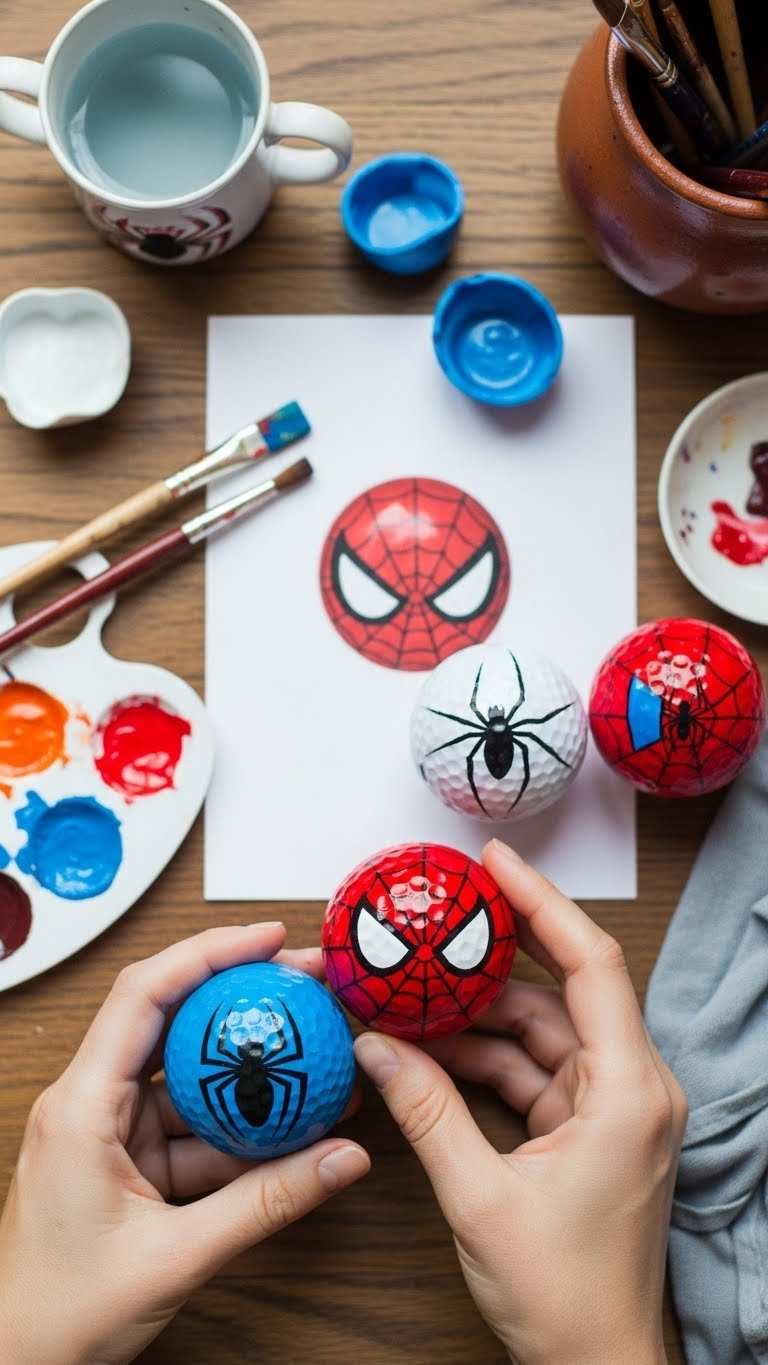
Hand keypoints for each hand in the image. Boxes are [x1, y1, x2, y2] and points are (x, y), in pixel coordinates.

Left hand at [0, 923, 368, 1364]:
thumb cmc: (58, 1316)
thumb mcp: (175, 1257)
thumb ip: (266, 1204)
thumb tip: (342, 1160)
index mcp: (80, 1107)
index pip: (144, 995)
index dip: (208, 952)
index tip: (267, 938)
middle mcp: (90, 1104)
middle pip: (170, 1018)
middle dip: (240, 994)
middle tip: (305, 982)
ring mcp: (109, 1133)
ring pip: (189, 1077)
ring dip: (249, 1069)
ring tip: (314, 1054)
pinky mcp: (127, 1163)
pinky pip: (193, 1126)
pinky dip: (240, 1125)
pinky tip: (293, 1125)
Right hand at [353, 840, 686, 1364]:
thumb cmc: (565, 1297)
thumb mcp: (480, 1199)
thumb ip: (425, 1114)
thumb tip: (376, 1048)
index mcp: (628, 1092)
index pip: (591, 965)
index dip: (543, 903)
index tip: (496, 863)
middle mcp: (630, 1088)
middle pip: (562, 989)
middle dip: (497, 951)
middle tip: (443, 910)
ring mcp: (610, 1107)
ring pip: (538, 1030)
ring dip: (476, 1014)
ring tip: (412, 987)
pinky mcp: (587, 1128)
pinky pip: (531, 1069)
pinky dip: (483, 1056)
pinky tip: (428, 1045)